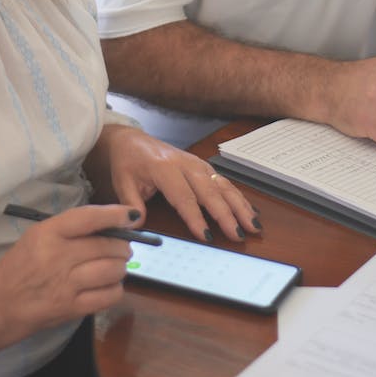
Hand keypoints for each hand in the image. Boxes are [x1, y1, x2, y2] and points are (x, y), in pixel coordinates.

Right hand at [0, 203, 134, 334]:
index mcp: (48, 233)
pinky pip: (109, 295)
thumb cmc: (22, 264)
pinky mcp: (72, 308)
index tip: (131, 216)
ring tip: (114, 267)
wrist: (1, 302)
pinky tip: (108, 285)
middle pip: (107, 246)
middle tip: (122, 248)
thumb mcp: (39, 235)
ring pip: (113, 270)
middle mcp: (58, 256)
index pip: (89, 218)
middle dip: (122, 246)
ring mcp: (66, 284)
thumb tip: (112, 224)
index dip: (115, 215)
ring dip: (120, 267)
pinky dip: (116, 288)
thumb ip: (72, 228)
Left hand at [89, 125, 260, 242]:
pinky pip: (224, 182)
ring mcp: (197, 164)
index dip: (196, 218)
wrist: (132, 140)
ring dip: (240, 206)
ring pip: (223, 185)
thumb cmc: (128, 162)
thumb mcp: (122, 182)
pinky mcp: (204, 167)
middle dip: (227, 215)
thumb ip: (132, 203)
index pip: (183, 196)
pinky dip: (239, 197)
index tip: (206, 236)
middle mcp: (185, 164)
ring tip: (253, 225)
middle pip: (210, 191)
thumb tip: (138, 225)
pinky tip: (250, 211)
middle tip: (239, 234)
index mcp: (164, 168)